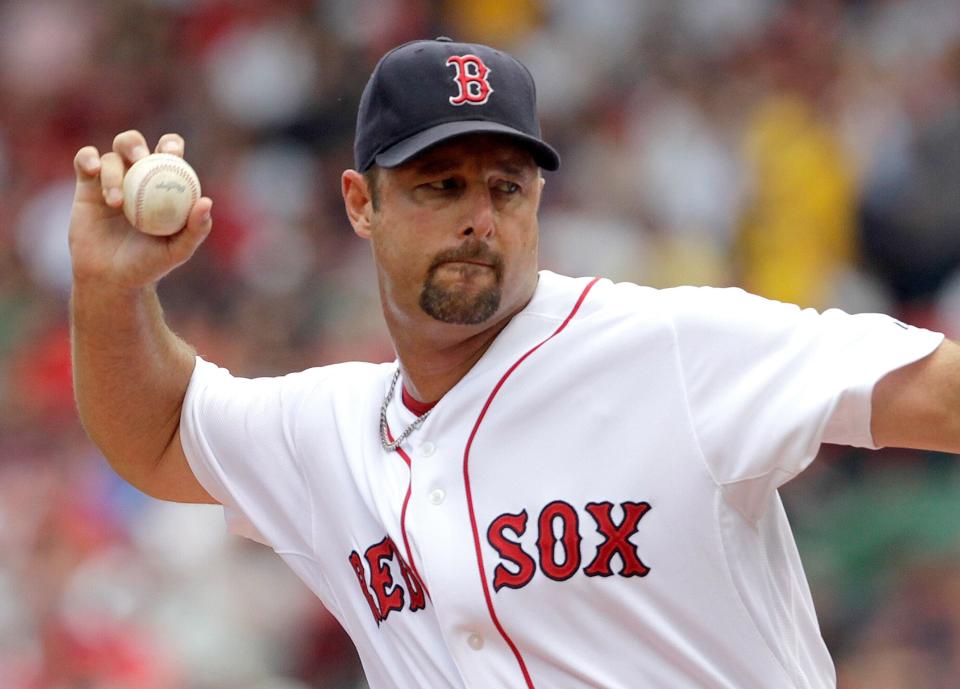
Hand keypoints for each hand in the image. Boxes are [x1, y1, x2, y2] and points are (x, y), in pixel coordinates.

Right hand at [69, 130, 213, 289]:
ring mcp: (111, 179)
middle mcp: (137, 176)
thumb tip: (206, 202)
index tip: (172, 152)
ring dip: (114, 172)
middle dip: (136, 144)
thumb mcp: (177, 251)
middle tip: (140, 159)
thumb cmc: (148, 264)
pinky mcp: (86, 185)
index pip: (168, 154)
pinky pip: (85, 160)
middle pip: (134, 145)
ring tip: (116, 201)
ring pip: (111, 156)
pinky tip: (93, 171)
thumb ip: (196, 229)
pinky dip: (88, 159)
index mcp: (162, 184)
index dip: (171, 144)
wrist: (111, 278)